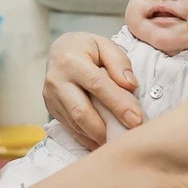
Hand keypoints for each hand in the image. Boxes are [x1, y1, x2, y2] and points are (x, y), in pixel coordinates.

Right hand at [43, 32, 142, 148]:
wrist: (59, 50)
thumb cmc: (86, 48)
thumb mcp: (105, 45)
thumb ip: (119, 63)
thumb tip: (130, 86)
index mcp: (71, 60)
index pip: (98, 86)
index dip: (118, 104)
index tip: (136, 119)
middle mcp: (56, 80)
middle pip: (82, 112)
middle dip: (106, 129)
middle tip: (128, 138)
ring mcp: (51, 97)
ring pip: (76, 124)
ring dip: (98, 137)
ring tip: (118, 143)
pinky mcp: (51, 109)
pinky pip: (71, 129)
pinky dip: (88, 139)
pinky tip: (104, 142)